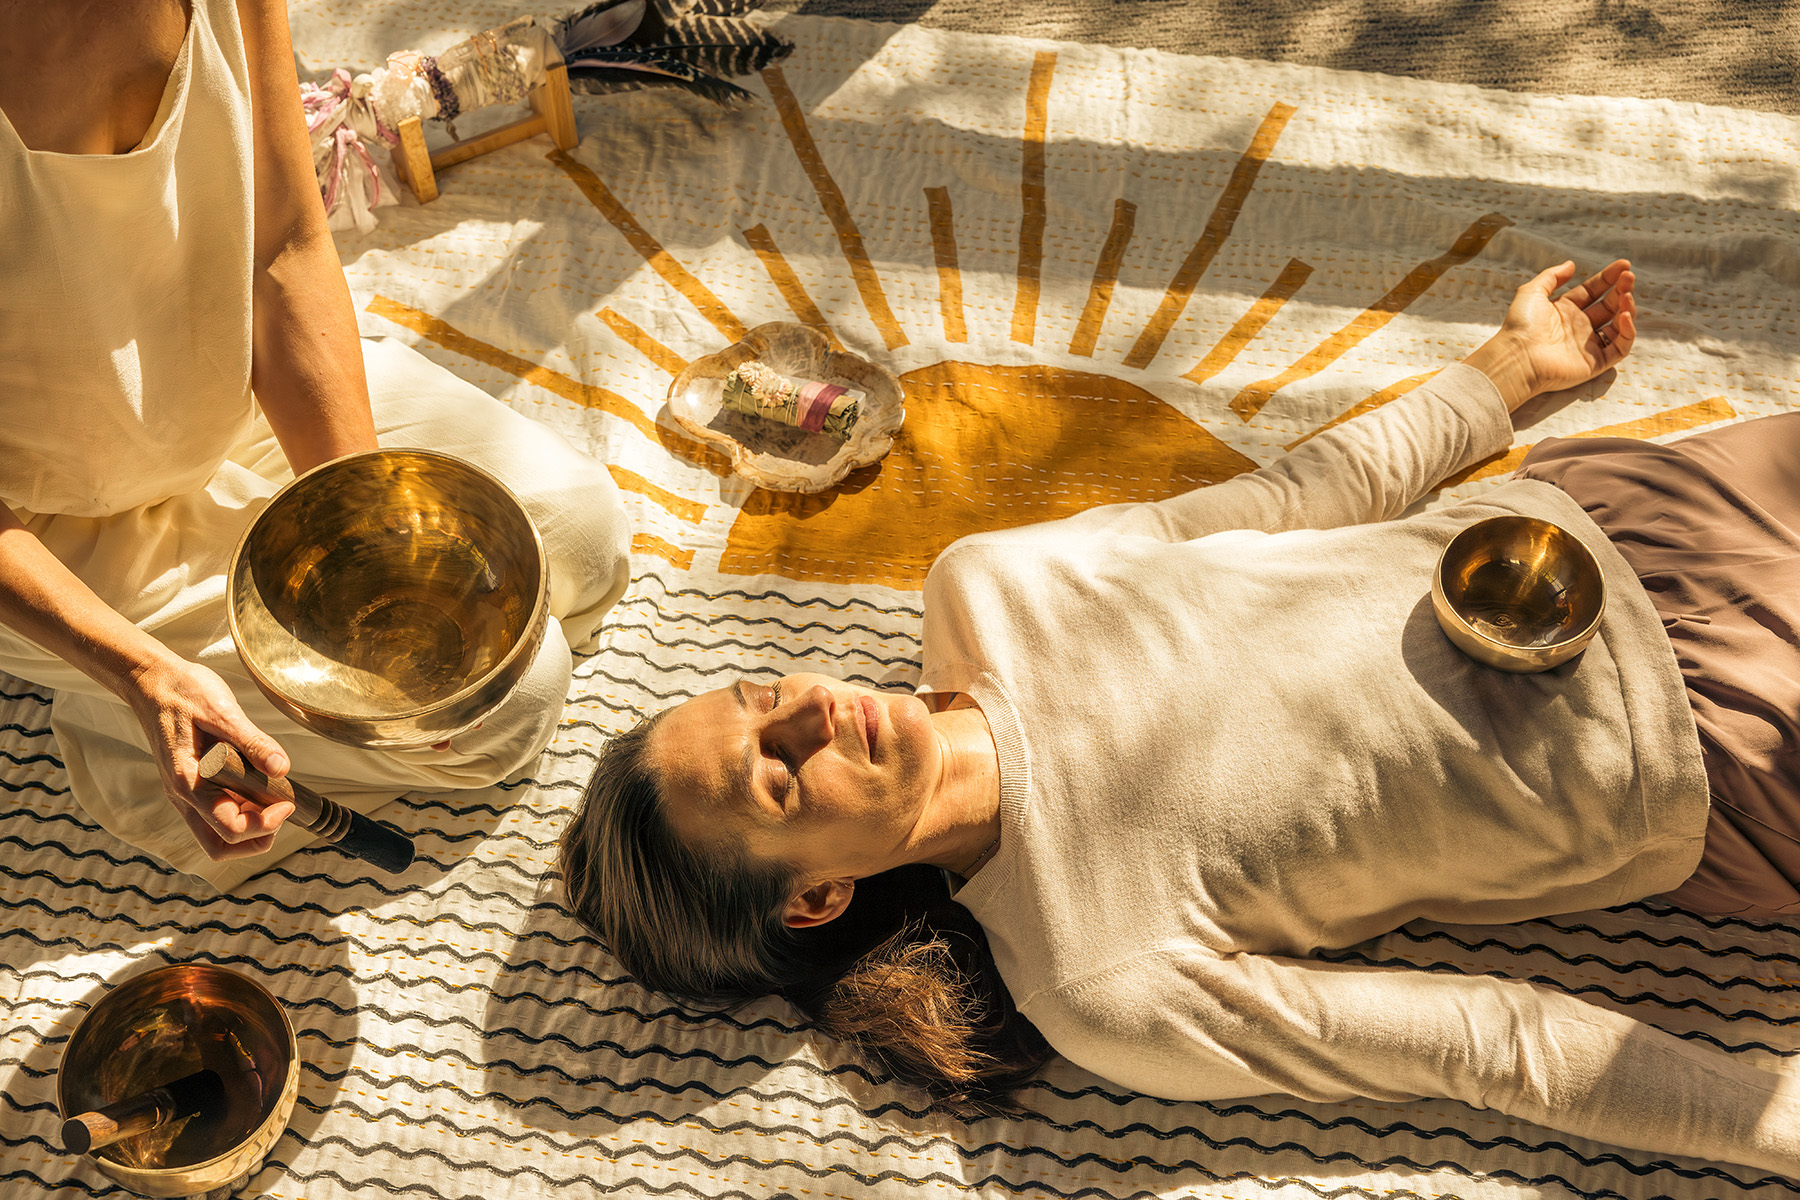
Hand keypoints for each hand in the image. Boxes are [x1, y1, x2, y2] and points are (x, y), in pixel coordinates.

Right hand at [122, 653, 294, 860]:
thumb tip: (281, 768)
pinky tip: (256, 785)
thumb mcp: (223, 712)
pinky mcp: (192, 786)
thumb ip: (252, 742)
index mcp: (188, 782)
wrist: (153, 682)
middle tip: (279, 808)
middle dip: (256, 838)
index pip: (230, 828)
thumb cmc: (184, 692)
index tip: (287, 802)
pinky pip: (215, 815)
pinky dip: (240, 811)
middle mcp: (183, 797)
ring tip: (270, 795)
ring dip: (249, 826)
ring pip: (216, 835)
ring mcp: (186, 794)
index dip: (265, 823)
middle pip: (219, 846)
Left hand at [1465, 259, 1636, 410]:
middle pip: (1608, 306)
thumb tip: (1570, 264)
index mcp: (1565, 311)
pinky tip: (1624, 316)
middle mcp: (1578, 327)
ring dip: (1627, 309)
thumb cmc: (1520, 326)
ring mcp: (1587, 346)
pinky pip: (1620, 348)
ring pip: (1618, 326)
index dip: (1608, 278)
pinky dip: (1628, 333)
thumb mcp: (1532, 292)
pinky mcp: (1594, 363)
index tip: (1624, 265)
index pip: (1593, 291)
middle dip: (1621, 290)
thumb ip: (1552, 276)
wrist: (1516, 357)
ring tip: (1626, 295)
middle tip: (1629, 277)